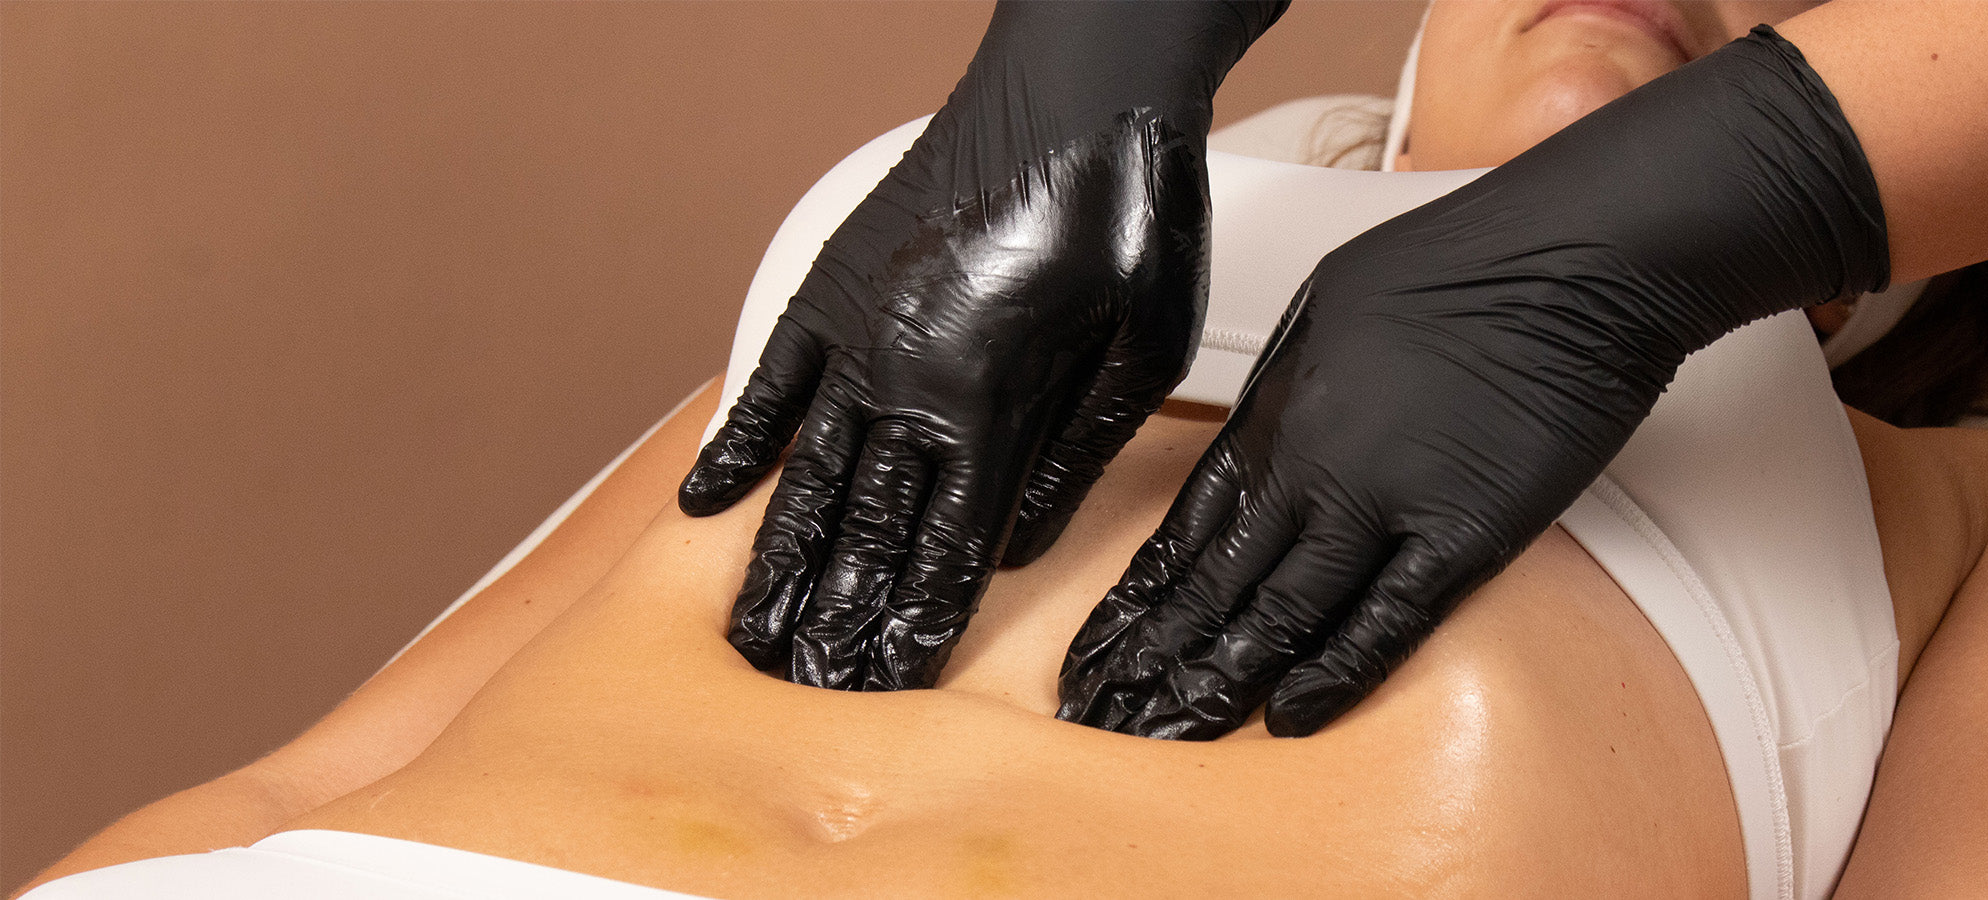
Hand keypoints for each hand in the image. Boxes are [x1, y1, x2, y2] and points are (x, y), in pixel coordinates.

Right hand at [680, 109, 1208, 689]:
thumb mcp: (1143, 346)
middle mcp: (903, 373)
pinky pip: (769, 379)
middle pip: (862, 526)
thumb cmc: (1126, 200)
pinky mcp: (830, 283)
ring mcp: (854, 327)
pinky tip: (708, 505)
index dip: (916, 623)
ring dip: (776, 558)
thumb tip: (1022, 541)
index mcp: (988, 398)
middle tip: (799, 687)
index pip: (946, 546)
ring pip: (805, 470)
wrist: (1081, 80)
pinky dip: (739, 444)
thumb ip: (1075, 452)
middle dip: (834, 616)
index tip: (888, 684)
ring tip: (747, 631)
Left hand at [1057, 25, 1891, 738]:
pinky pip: (1386, 620)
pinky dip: (1334, 674)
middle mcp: (1314, 466)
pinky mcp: (1465, 533)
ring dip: (1219, 679)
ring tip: (1165, 733)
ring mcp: (1386, 504)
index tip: (1102, 646)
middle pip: (1216, 584)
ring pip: (1282, 613)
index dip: (1139, 599)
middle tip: (1106, 713)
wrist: (1572, 251)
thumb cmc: (1462, 256)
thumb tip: (1257, 439)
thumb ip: (1283, 385)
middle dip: (1154, 657)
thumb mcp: (1326, 304)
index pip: (1185, 529)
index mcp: (1276, 409)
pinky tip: (1288, 717)